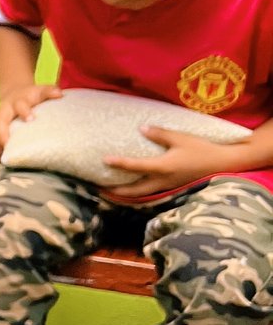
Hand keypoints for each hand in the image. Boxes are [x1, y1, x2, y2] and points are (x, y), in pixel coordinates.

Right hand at [0, 82, 61, 160]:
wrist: (14, 93)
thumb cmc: (30, 97)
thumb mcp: (40, 91)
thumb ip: (49, 91)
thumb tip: (59, 94)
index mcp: (17, 101)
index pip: (20, 105)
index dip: (24, 112)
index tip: (31, 120)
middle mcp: (3, 110)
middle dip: (2, 137)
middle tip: (10, 150)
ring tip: (4, 160)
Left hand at [104, 127, 222, 201]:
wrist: (224, 164)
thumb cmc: (203, 149)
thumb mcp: (181, 138)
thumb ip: (160, 134)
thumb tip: (141, 129)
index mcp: (163, 167)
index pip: (135, 166)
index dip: (119, 163)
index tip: (104, 160)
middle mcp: (163, 181)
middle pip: (134, 191)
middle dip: (116, 192)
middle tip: (100, 190)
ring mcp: (169, 187)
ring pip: (143, 195)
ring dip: (126, 195)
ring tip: (112, 192)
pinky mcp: (174, 188)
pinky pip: (152, 193)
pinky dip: (140, 194)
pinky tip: (135, 189)